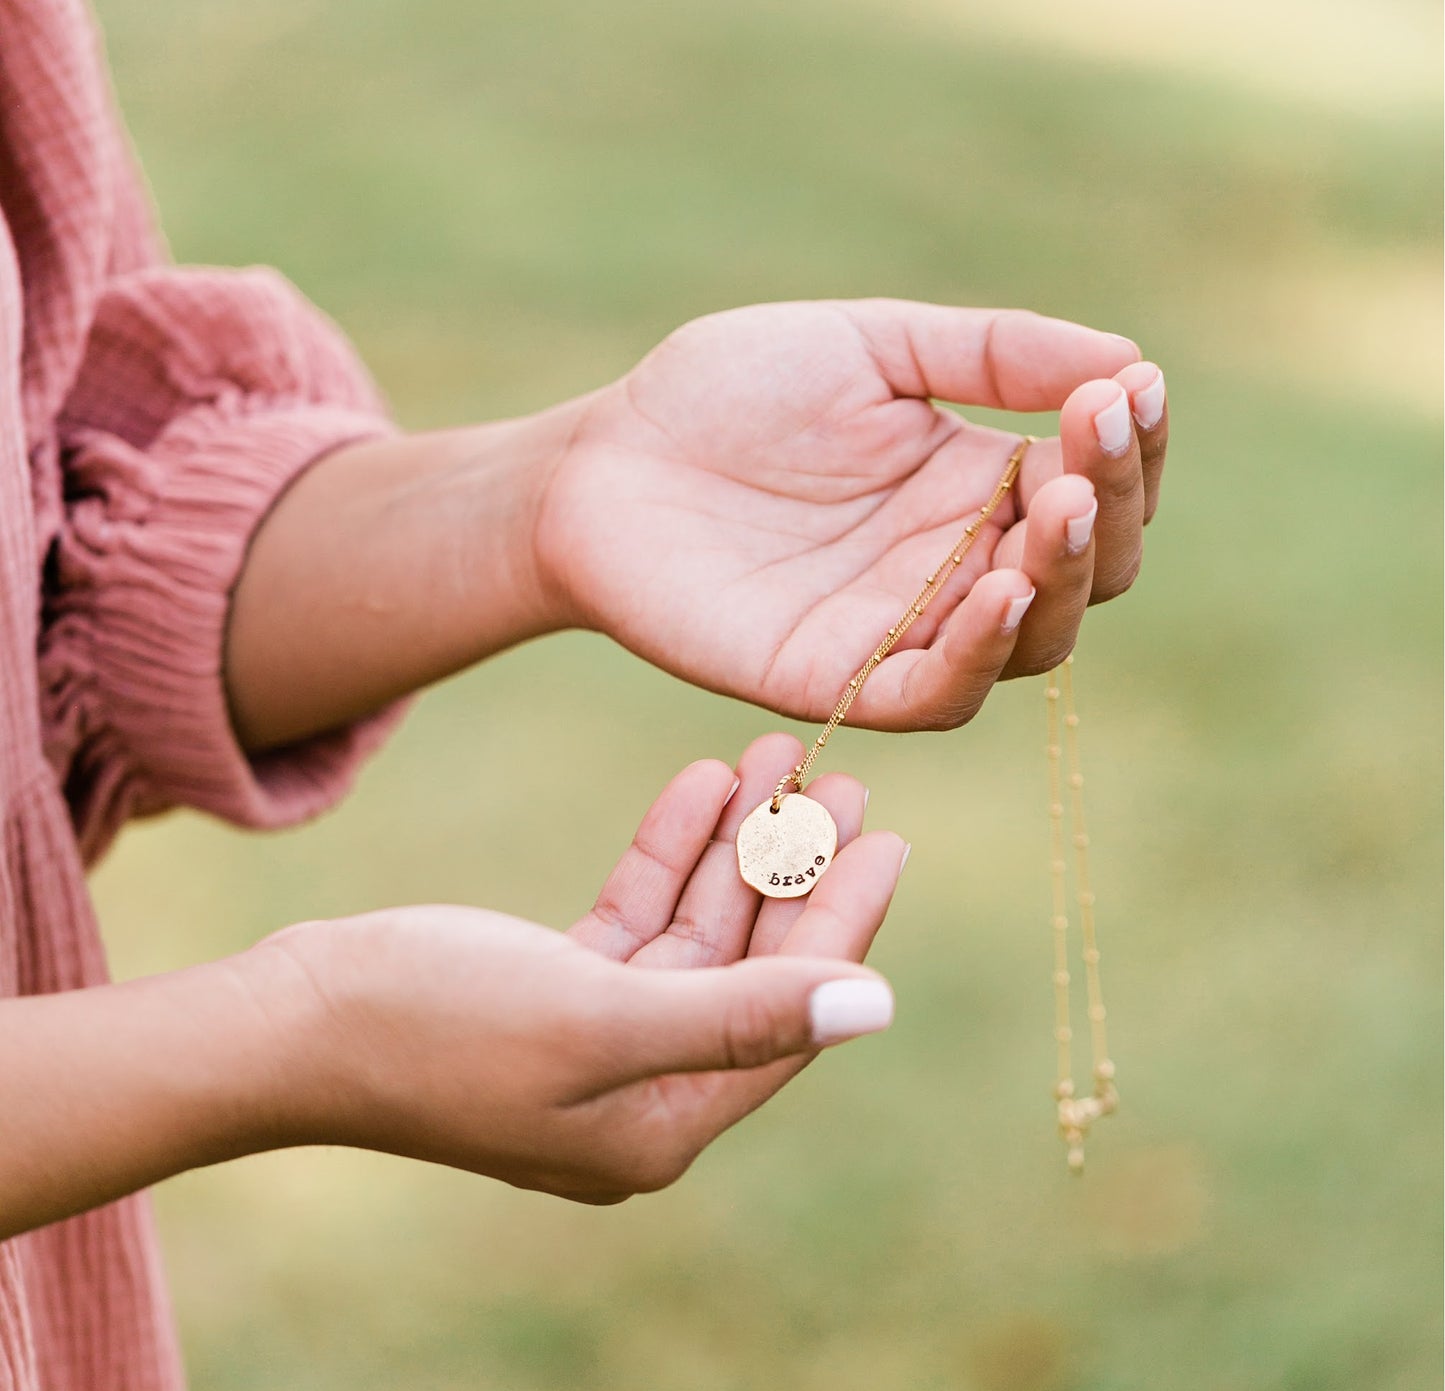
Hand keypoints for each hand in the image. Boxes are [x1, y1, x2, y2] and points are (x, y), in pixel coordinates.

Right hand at [266, 736, 904, 1203]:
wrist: (287, 1022)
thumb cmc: (430, 1026)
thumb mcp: (596, 1016)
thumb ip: (739, 1012)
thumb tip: (877, 1009)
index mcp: (663, 1123)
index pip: (786, 1017)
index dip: (843, 925)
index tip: (888, 838)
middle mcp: (641, 1090)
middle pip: (751, 968)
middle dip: (794, 873)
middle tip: (840, 780)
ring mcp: (599, 1040)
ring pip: (697, 931)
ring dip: (733, 847)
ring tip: (776, 760)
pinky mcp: (558, 991)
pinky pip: (638, 914)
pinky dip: (668, 853)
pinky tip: (702, 784)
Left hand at [538, 300, 1167, 729]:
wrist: (603, 462)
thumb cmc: (724, 394)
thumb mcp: (867, 347)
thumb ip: (988, 354)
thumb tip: (1128, 360)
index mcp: (973, 481)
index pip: (1095, 486)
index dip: (1130, 446)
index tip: (1127, 386)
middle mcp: (955, 562)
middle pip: (1088, 571)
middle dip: (1113, 506)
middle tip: (1092, 438)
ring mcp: (902, 627)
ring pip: (1033, 640)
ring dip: (1066, 578)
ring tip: (1060, 504)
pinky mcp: (838, 680)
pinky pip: (936, 694)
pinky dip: (981, 651)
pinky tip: (1002, 585)